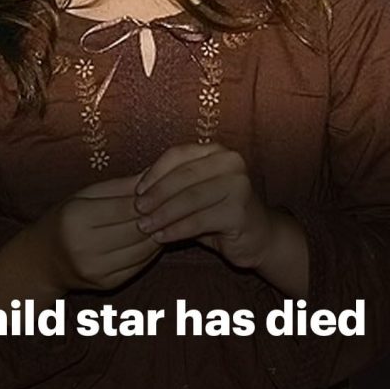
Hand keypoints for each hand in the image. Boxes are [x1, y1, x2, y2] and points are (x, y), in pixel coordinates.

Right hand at [32, 173, 162, 293]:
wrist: (43, 261)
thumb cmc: (65, 219)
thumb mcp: (84, 195)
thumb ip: (119, 186)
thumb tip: (154, 173)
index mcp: (76, 218)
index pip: (124, 207)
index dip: (148, 198)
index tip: (164, 188)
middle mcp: (84, 247)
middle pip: (137, 229)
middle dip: (159, 215)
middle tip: (173, 202)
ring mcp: (97, 269)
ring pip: (143, 249)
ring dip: (161, 233)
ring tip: (168, 217)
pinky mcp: (108, 284)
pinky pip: (141, 265)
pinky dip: (153, 249)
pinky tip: (157, 236)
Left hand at [132, 143, 281, 270]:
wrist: (258, 236)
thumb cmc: (218, 211)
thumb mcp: (193, 192)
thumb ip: (170, 185)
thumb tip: (131, 189)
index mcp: (217, 151)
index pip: (178, 155)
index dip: (154, 172)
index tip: (136, 191)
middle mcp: (231, 162)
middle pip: (183, 176)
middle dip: (156, 195)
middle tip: (137, 211)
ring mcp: (239, 185)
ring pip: (190, 199)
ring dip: (163, 214)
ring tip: (144, 226)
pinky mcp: (240, 212)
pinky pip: (199, 221)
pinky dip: (176, 230)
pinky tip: (161, 237)